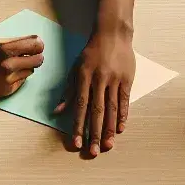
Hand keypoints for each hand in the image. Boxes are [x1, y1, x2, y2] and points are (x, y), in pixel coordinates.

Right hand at [0, 37, 45, 98]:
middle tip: (29, 55)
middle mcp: (9, 65)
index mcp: (5, 49)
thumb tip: (29, 42)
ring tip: (10, 65)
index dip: (37, 44)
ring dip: (24, 67)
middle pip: (38, 60)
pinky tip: (2, 75)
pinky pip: (20, 82)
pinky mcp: (6, 90)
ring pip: (29, 71)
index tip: (36, 45)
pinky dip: (15, 78)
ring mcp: (8, 79)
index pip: (36, 45)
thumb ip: (11, 42)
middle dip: (35, 56)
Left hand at [55, 28, 136, 155]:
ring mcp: (115, 80)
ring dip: (109, 129)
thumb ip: (68, 90)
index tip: (76, 143)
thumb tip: (57, 111)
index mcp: (84, 77)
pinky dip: (123, 116)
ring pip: (112, 109)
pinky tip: (120, 129)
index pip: (80, 106)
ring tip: (108, 145)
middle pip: (97, 111)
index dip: (77, 126)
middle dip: (94, 133)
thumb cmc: (92, 52)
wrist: (113, 33)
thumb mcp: (76, 68)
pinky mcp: (127, 79)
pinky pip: (125, 101)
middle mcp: (100, 80)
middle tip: (93, 152)